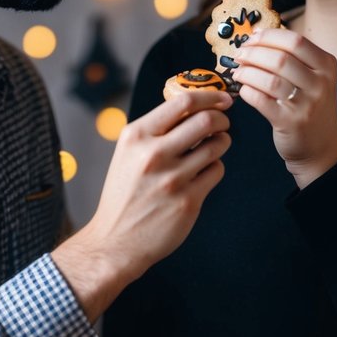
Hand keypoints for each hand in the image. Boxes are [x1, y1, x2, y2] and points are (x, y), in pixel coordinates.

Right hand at [52, 88, 231, 318]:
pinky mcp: (188, 201)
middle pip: (206, 120)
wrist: (114, 241)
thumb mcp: (128, 153)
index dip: (209, 96)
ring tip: (214, 147)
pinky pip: (216, 171)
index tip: (222, 98)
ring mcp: (172, 179)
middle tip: (222, 122)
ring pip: (216, 145)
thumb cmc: (124, 194)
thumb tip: (193, 107)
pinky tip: (202, 173)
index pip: (182, 102)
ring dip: (222, 142)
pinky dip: (214, 168)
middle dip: (221, 118)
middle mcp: (153, 154)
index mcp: (136, 136)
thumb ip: (155, 130)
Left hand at [231, 28, 336, 187]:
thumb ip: (293, 57)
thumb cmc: (310, 107)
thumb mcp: (314, 78)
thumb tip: (257, 35)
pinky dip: (247, 91)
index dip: (268, 36)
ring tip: (238, 72)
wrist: (321, 148)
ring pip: (269, 79)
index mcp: (326, 65)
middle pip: (280, 57)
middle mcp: (320, 83)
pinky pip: (260, 100)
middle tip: (239, 55)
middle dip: (253, 53)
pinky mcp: (290, 122)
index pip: (295, 40)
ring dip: (247, 72)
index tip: (252, 38)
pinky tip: (243, 90)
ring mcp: (306, 104)